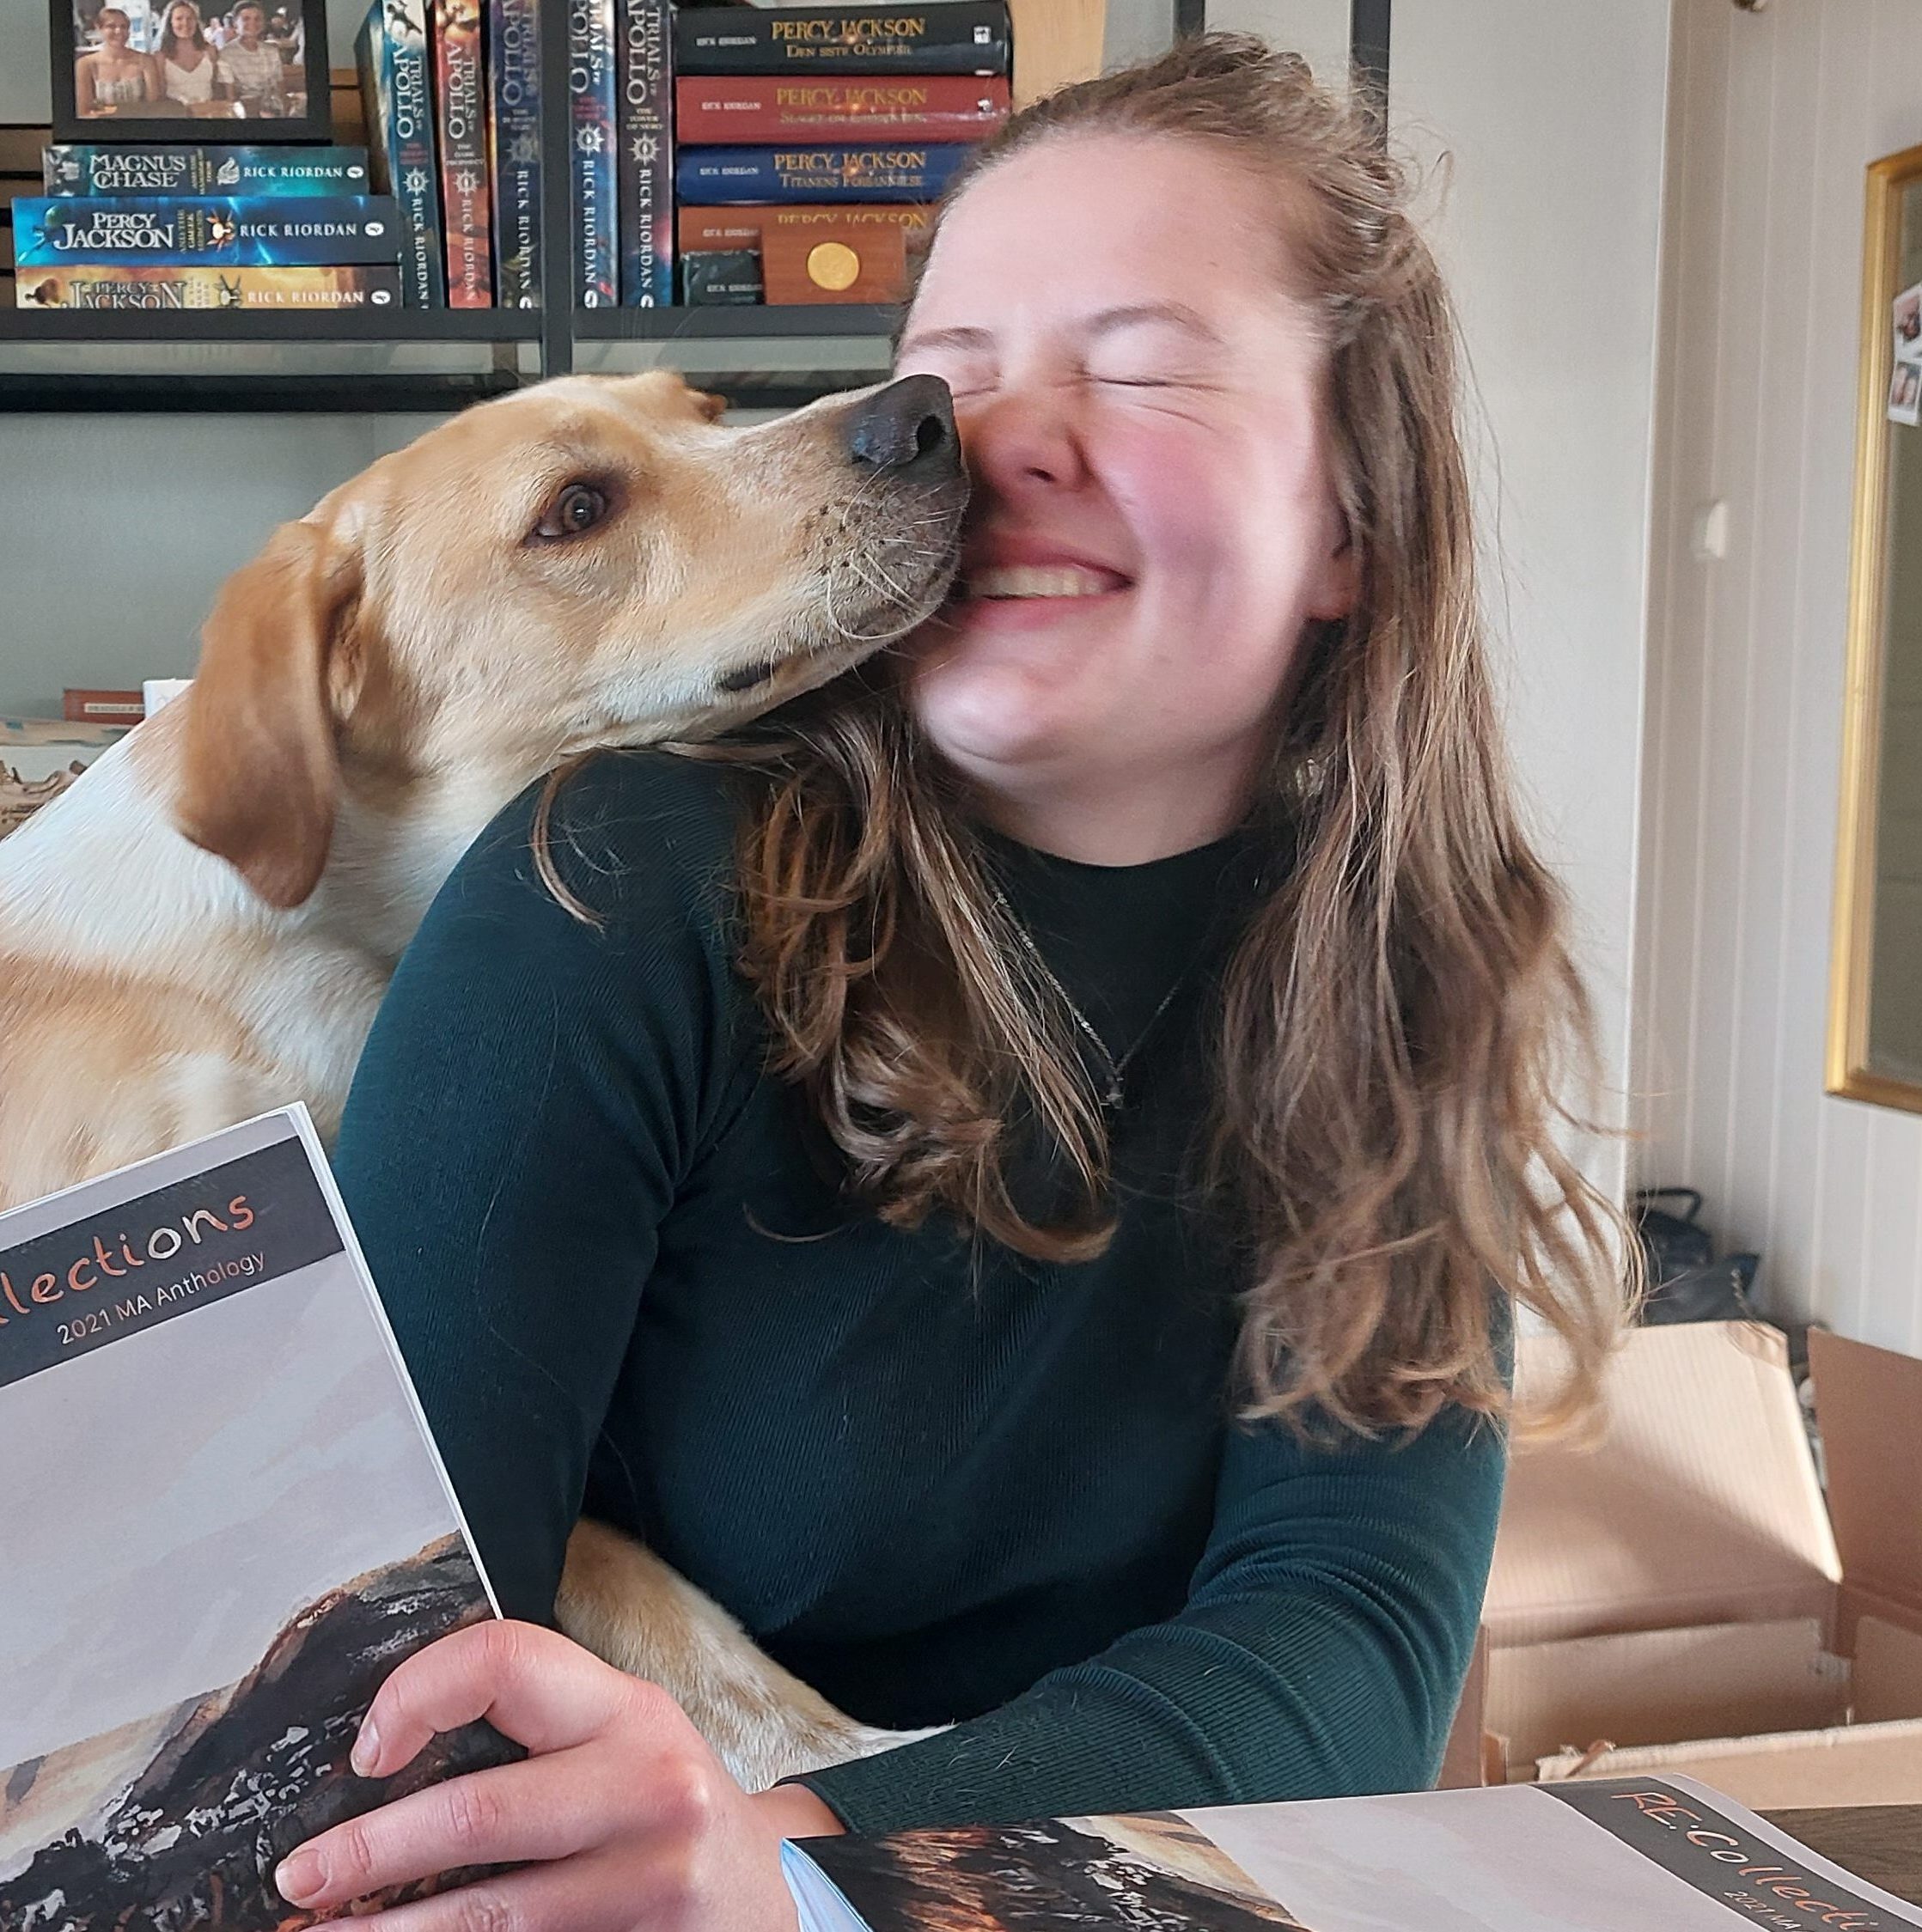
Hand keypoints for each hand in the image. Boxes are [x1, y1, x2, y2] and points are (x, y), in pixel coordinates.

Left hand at [274, 1619, 842, 1929]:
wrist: (772, 1892)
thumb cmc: (667, 1803)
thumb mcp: (621, 1737)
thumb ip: (536, 1728)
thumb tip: (384, 1750)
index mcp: (626, 1709)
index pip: (505, 1660)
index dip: (417, 1694)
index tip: (366, 1751)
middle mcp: (646, 1784)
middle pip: (480, 1811)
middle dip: (370, 1851)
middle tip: (301, 1878)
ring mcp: (650, 1877)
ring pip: (492, 1912)